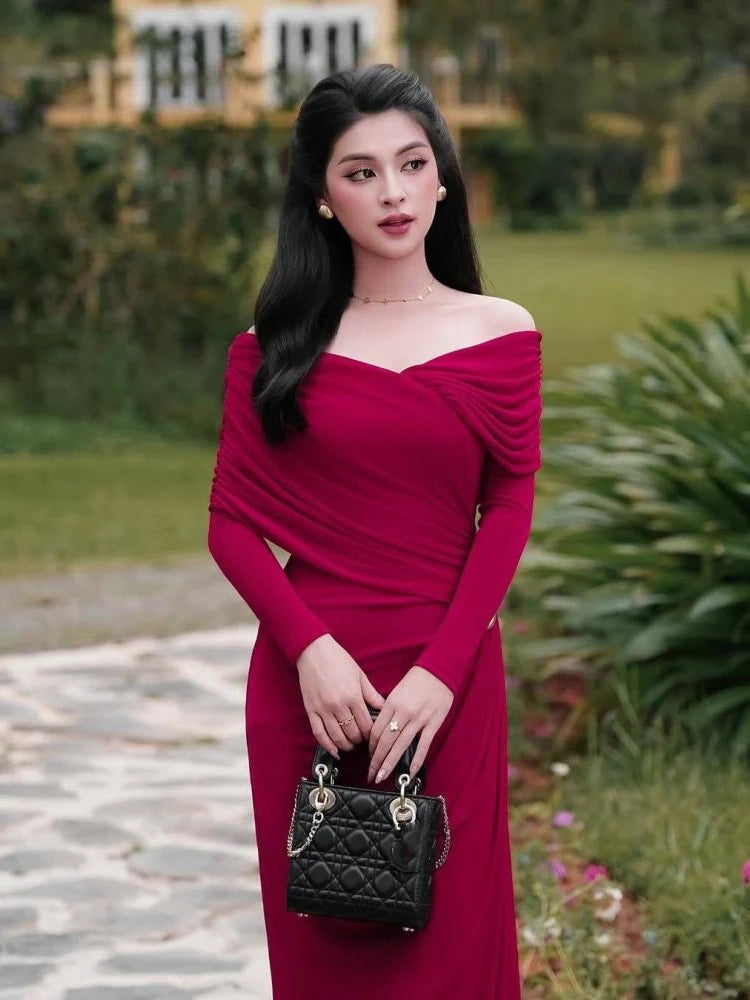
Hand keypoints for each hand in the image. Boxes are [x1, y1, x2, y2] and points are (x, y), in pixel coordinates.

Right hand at [296, 634, 385, 757]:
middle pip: (353, 733)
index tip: (373, 736)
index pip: (366, 725)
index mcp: (353, 696)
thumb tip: (384, 707)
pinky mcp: (311, 711)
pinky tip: (334, 751)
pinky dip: (327, 746)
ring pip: (337, 737)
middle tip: (363, 741)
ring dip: (346, 745)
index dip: (371, 734)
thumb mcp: (360, 675)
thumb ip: (371, 694)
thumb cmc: (338, 660)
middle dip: (360, 741)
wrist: (314, 651)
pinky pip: (319, 734)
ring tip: (351, 745)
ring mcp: (323, 709)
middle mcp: (338, 705)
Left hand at [367, 666, 452, 784]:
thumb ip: (388, 711)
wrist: (438, 671)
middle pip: (385, 742)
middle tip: (371, 774)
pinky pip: (423, 746)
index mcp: (391, 703)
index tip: (368, 757)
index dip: (370, 747)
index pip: (376, 731)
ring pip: (400, 746)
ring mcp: (419, 719)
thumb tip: (379, 732)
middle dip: (376, 761)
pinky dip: (416, 761)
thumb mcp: (396, 692)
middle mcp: (403, 712)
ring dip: (389, 764)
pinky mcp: (433, 724)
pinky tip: (409, 772)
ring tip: (382, 776)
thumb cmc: (416, 681)